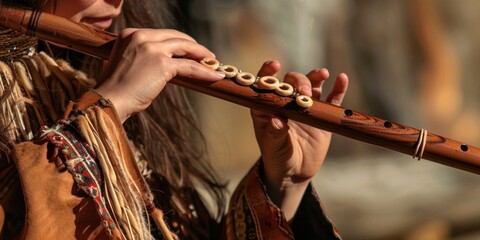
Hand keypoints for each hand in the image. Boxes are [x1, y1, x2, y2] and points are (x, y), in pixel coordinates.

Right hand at [95, 28, 224, 121]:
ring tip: (213, 62)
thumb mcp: (126, 64)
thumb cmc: (116, 89)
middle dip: (193, 45)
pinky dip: (204, 71)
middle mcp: (141, 36)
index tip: (188, 48)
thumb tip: (158, 63)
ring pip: (186, 48)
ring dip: (202, 55)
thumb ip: (139, 56)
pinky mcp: (162, 63)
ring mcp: (152, 48)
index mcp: (130, 34)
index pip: (161, 34)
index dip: (178, 41)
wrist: (109, 101)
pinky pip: (189, 66)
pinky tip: (214, 75)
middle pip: (176, 37)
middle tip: (205, 54)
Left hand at [251, 60, 347, 219]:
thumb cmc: (278, 158)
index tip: (275, 65)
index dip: (268, 72)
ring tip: (322, 74)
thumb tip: (277, 120)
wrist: (295, 173)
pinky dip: (337, 89)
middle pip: (292, 82)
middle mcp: (286, 103)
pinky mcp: (321, 116)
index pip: (265, 85)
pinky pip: (331, 99)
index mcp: (267, 107)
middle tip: (305, 93)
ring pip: (311, 85)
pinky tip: (342, 79)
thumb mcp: (274, 147)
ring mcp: (305, 107)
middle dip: (299, 82)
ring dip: (316, 76)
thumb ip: (275, 133)